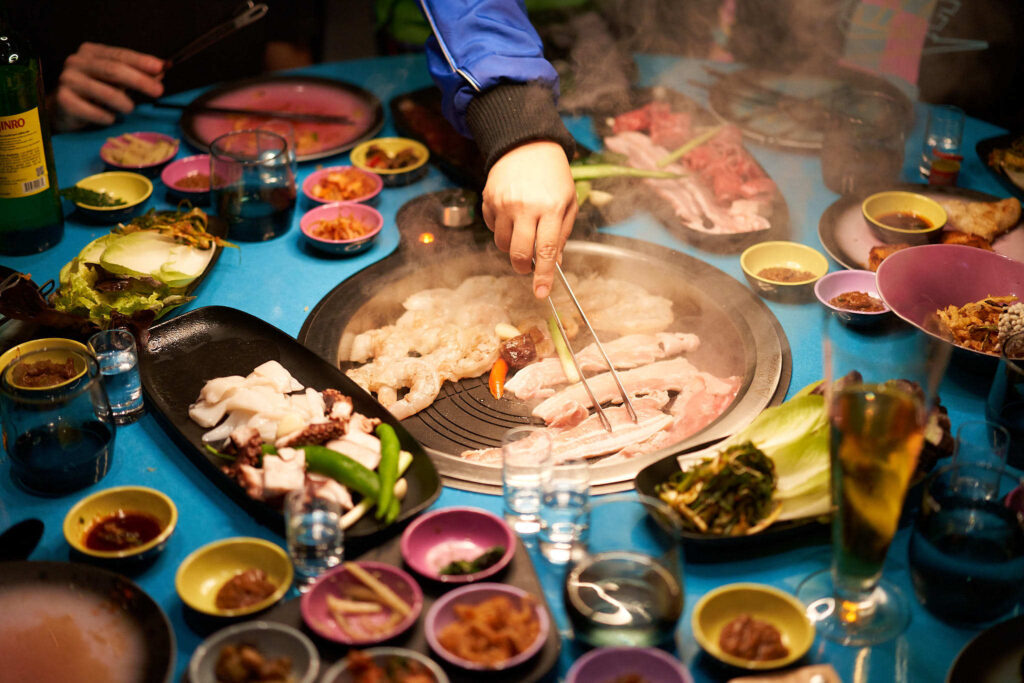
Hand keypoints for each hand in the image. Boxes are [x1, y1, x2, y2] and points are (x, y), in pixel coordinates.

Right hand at [54, 43, 165, 129]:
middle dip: (139, 80)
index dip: (140, 61)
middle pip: (113, 70)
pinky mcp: (63, 99)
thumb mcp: (117, 81)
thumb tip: (161, 72)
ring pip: (104, 91)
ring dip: (123, 103)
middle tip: (158, 91)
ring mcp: (68, 80)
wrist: (65, 108)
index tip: (160, 67)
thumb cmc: (95, 93)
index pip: (119, 55)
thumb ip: (137, 75)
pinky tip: (110, 118)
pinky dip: (105, 116)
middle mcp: (77, 62)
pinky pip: (91, 110)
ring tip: (130, 109)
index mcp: (91, 52)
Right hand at [481, 141, 577, 298]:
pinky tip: (512, 214)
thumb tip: (555, 264)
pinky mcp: (488, 199)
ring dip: (513, 246)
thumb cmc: (553, 175)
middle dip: (523, 267)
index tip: (541, 293)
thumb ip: (562, 234)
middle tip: (528, 267)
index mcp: (550, 207)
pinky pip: (492, 228)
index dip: (544, 276)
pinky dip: (502, 229)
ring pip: (503, 244)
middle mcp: (524, 206)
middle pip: (519, 253)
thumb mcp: (568, 202)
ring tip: (523, 230)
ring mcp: (503, 203)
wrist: (526, 144)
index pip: (546, 250)